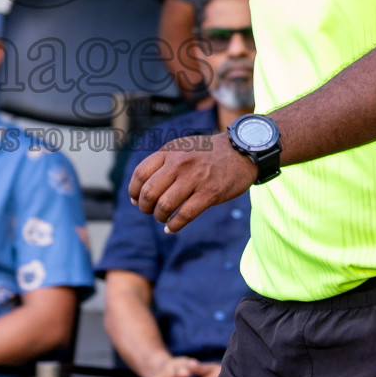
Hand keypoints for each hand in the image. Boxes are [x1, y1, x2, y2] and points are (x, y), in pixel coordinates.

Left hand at [129, 134, 255, 233]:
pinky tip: (171, 228)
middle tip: (149, 211)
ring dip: (159, 217)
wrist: (241, 150)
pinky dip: (174, 226)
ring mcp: (194, 178)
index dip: (133, 191)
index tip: (135, 199)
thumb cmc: (209, 153)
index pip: (140, 174)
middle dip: (144, 207)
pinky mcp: (209, 193)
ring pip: (164, 205)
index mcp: (169, 152)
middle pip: (149, 192)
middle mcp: (179, 164)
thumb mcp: (182, 148)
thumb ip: (163, 164)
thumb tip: (139, 191)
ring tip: (162, 219)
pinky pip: (184, 215)